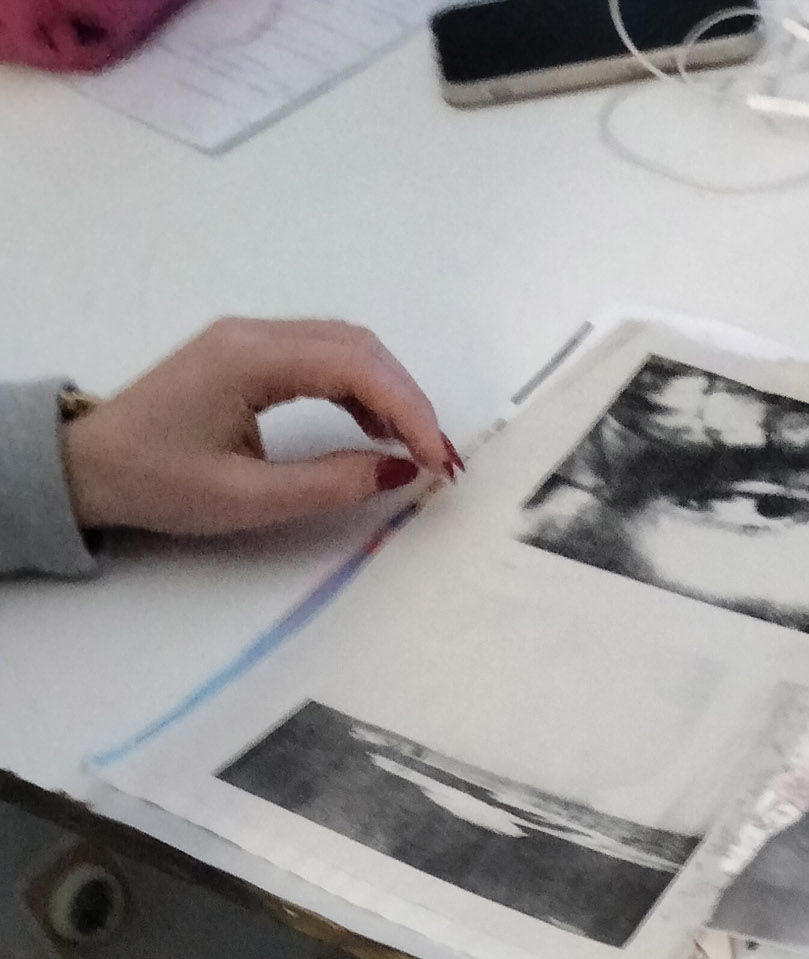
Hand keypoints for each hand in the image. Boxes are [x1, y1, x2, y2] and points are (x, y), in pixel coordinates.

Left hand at [61, 318, 460, 537]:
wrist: (92, 464)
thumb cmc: (159, 482)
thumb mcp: (248, 499)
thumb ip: (330, 484)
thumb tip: (400, 471)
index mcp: (250, 359)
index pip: (354, 366)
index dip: (408, 410)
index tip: (436, 461)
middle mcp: (254, 334)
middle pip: (358, 346)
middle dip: (409, 400)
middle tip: (439, 459)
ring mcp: (252, 340)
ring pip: (346, 347)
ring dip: (390, 393)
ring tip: (416, 450)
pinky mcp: (250, 356)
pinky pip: (323, 358)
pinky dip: (361, 390)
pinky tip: (376, 430)